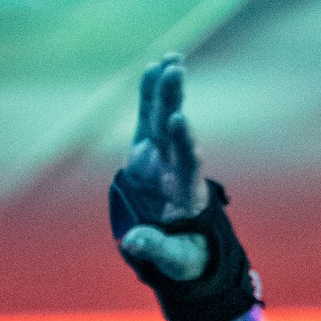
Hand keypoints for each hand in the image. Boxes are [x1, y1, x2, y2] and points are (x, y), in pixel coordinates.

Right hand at [113, 58, 210, 283]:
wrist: (185, 243)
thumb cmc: (184, 254)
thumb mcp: (174, 260)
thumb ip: (157, 248)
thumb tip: (133, 242)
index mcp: (187, 193)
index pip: (188, 163)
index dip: (184, 142)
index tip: (179, 120)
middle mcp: (176, 168)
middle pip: (175, 130)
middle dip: (174, 100)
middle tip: (176, 72)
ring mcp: (163, 156)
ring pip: (163, 116)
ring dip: (166, 88)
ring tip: (170, 59)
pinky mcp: (148, 149)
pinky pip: (148, 117)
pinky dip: (149, 94)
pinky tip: (154, 66)